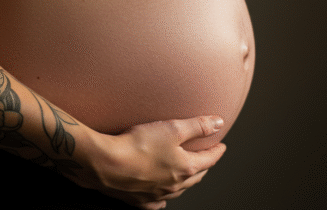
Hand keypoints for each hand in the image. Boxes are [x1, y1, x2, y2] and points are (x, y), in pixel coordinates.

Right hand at [76, 115, 226, 209]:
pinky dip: (163, 197)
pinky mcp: (138, 200)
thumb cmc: (137, 145)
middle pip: (195, 176)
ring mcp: (156, 195)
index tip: (221, 145)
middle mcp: (174, 185)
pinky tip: (162, 196)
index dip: (216, 150)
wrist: (106, 164)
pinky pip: (156, 202)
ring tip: (187, 173)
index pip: (209, 159)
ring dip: (186, 181)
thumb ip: (197, 126)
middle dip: (203, 166)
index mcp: (185, 168)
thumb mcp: (172, 128)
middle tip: (206, 157)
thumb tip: (219, 123)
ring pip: (178, 190)